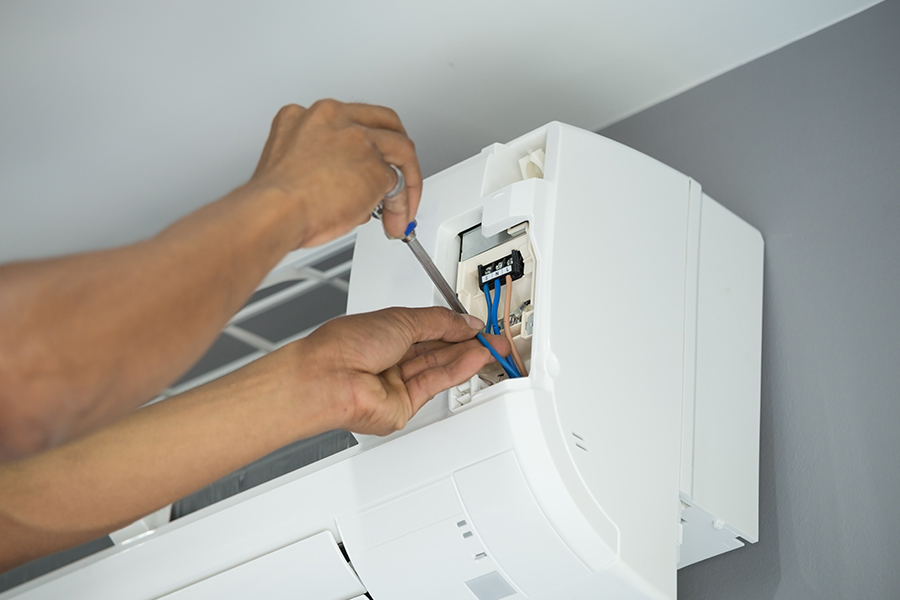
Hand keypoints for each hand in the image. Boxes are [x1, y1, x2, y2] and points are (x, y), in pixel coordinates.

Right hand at [247, 99, 421, 244]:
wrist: (273, 212)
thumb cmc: (273, 202)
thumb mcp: (289, 167)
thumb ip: (319, 165)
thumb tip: (343, 184)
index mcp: (306, 117)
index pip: (349, 120)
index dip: (364, 144)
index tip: (365, 163)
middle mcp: (334, 118)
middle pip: (384, 122)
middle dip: (398, 152)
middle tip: (402, 177)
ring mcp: (358, 140)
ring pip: (400, 149)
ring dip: (407, 182)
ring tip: (399, 212)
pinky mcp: (375, 166)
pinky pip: (398, 184)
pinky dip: (401, 206)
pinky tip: (393, 220)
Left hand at [273, 307, 509, 435]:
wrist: (329, 379)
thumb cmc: (345, 346)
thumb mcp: (402, 319)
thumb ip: (440, 321)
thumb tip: (464, 321)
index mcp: (384, 332)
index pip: (429, 327)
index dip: (455, 324)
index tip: (476, 322)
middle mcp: (389, 357)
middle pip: (437, 348)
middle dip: (466, 341)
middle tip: (492, 336)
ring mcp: (396, 382)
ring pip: (439, 367)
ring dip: (467, 355)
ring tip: (490, 347)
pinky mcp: (403, 405)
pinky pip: (435, 384)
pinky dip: (458, 370)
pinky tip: (473, 359)